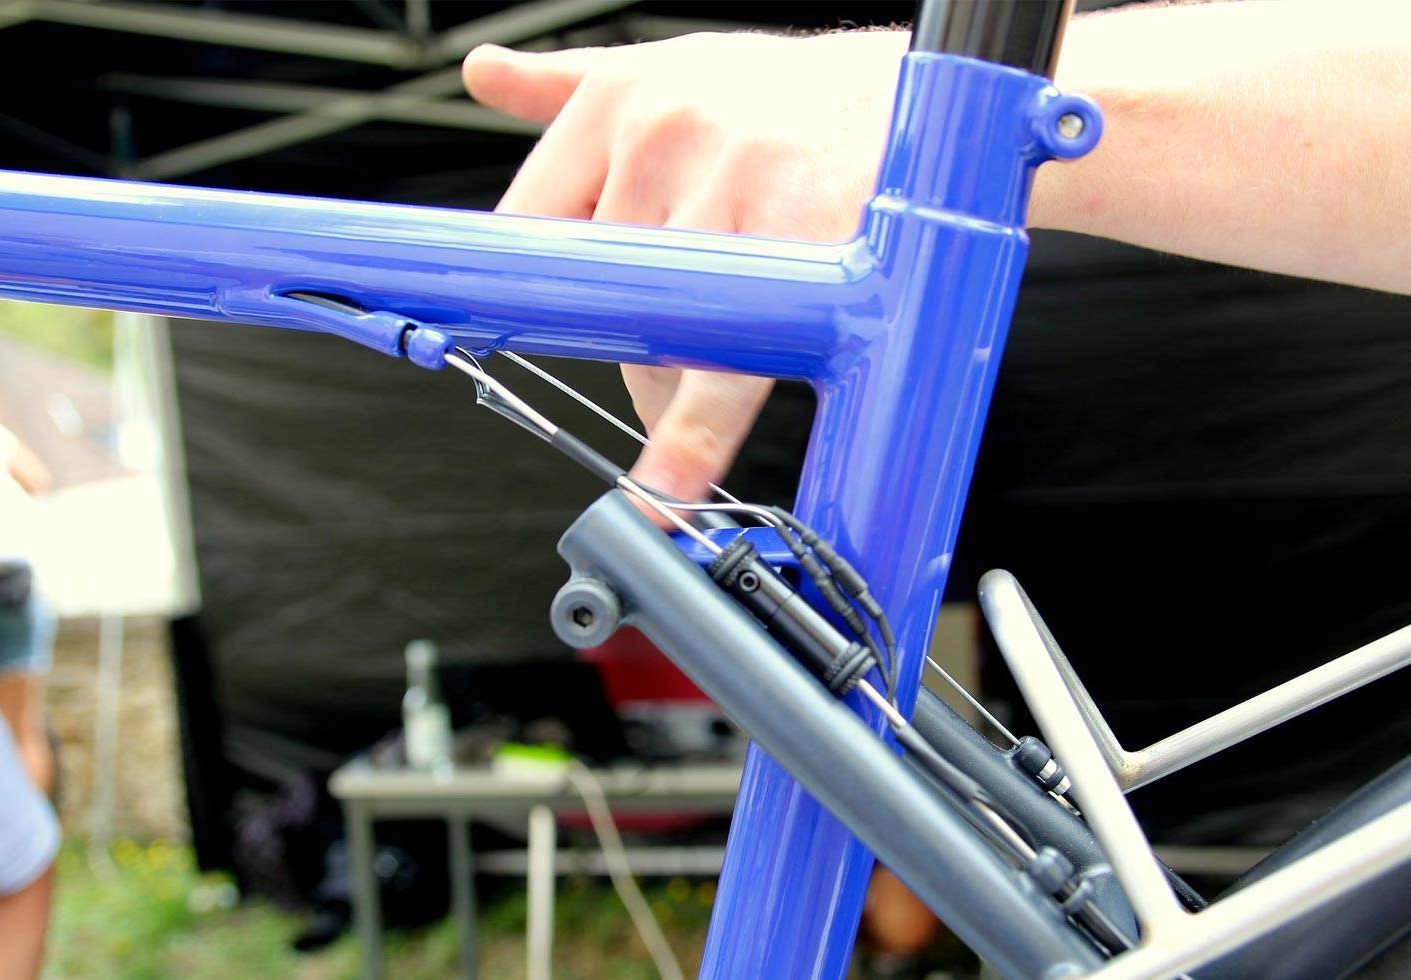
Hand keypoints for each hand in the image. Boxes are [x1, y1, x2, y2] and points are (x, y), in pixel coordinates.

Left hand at [464, 30, 907, 508]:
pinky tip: (665, 486)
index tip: (537, 332)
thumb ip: (566, 83)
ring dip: (670, 388)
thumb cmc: (800, 96)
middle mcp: (659, 136)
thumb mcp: (677, 63)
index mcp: (617, 99)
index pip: (530, 224)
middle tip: (666, 362)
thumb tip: (484, 73)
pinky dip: (690, 439)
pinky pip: (724, 367)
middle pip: (600, 296)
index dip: (543, 294)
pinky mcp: (794, 248)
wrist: (926, 101)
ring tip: (709, 385)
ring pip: (656, 338)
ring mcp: (725, 192)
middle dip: (630, 347)